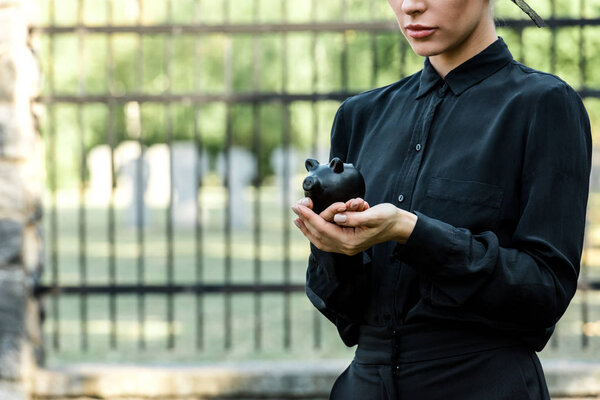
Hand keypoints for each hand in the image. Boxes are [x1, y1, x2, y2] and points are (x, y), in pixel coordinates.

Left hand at [291, 198, 416, 255]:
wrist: (399, 226)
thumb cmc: (388, 218)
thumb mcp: (373, 215)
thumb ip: (354, 217)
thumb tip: (337, 217)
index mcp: (351, 240)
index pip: (323, 228)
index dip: (309, 216)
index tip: (298, 206)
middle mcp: (346, 246)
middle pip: (318, 235)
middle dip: (305, 221)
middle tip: (295, 207)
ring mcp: (346, 246)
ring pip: (320, 239)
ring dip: (308, 227)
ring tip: (297, 216)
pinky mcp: (347, 241)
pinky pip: (326, 238)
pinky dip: (315, 230)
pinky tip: (309, 223)